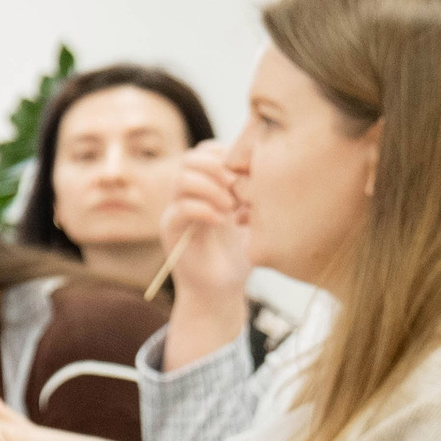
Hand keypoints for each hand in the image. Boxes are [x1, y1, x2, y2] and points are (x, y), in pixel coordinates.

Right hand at [158, 142, 249, 305]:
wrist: (221, 290)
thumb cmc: (240, 253)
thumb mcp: (252, 216)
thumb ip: (252, 191)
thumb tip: (269, 165)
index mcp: (204, 186)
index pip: (206, 151)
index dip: (226, 155)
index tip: (247, 174)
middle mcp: (185, 194)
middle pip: (191, 159)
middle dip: (217, 168)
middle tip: (238, 188)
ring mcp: (175, 211)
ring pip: (182, 180)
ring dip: (210, 188)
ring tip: (231, 207)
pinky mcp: (170, 231)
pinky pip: (179, 209)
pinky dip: (203, 210)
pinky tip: (222, 221)